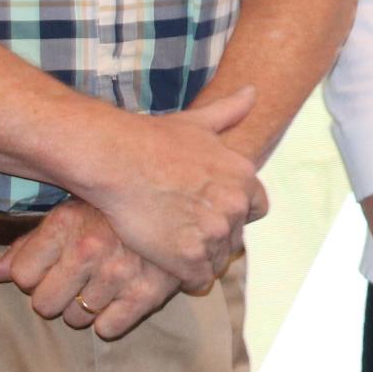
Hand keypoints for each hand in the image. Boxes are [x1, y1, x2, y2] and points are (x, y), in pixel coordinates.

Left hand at [0, 198, 185, 337]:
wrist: (178, 205)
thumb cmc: (113, 212)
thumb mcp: (68, 216)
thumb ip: (28, 246)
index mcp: (65, 225)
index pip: (22, 277)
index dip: (34, 276)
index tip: (51, 267)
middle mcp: (89, 248)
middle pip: (44, 304)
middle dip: (55, 296)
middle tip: (76, 280)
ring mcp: (119, 273)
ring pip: (75, 319)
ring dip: (84, 308)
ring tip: (100, 285)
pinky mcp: (147, 292)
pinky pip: (108, 328)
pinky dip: (111, 319)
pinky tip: (119, 297)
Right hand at [79, 86, 268, 287]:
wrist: (116, 159)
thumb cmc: (152, 139)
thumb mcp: (198, 122)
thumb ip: (229, 111)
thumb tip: (253, 92)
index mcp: (244, 177)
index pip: (256, 208)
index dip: (232, 211)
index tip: (208, 211)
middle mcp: (236, 206)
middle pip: (235, 236)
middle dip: (214, 234)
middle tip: (184, 228)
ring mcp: (214, 234)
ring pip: (216, 259)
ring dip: (199, 257)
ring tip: (172, 246)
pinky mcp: (189, 258)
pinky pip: (198, 279)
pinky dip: (185, 277)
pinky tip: (167, 264)